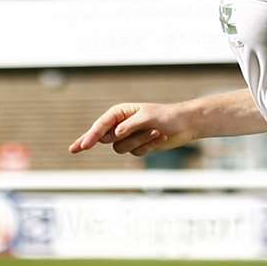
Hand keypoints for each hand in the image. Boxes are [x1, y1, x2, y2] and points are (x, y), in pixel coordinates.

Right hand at [70, 102, 191, 156]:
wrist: (185, 125)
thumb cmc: (167, 116)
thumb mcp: (147, 118)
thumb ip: (130, 126)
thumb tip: (114, 135)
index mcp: (120, 112)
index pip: (100, 125)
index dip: (90, 136)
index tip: (82, 147)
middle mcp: (121, 124)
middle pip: (104, 138)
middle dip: (110, 139)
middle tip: (86, 146)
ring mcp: (128, 136)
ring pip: (121, 148)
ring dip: (139, 142)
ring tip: (155, 132)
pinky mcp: (137, 146)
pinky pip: (135, 153)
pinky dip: (147, 147)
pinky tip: (159, 138)